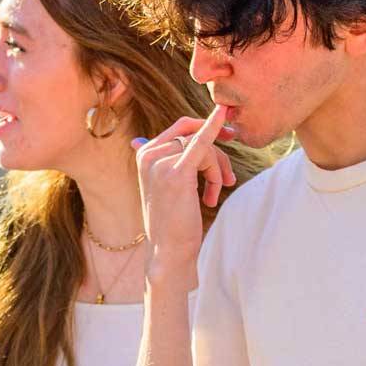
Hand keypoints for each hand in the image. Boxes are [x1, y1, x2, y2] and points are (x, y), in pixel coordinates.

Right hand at [134, 105, 237, 282]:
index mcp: (144, 153)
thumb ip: (158, 160)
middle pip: (194, 135)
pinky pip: (201, 143)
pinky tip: (222, 113)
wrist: (168, 252)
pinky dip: (213, 127)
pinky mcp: (177, 173)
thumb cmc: (171, 222)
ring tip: (214, 195)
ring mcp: (161, 162)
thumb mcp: (163, 186)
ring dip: (218, 171)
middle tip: (229, 180)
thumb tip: (136, 140)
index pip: (182, 129)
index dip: (206, 128)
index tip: (229, 135)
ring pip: (204, 146)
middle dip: (217, 155)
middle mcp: (149, 154)